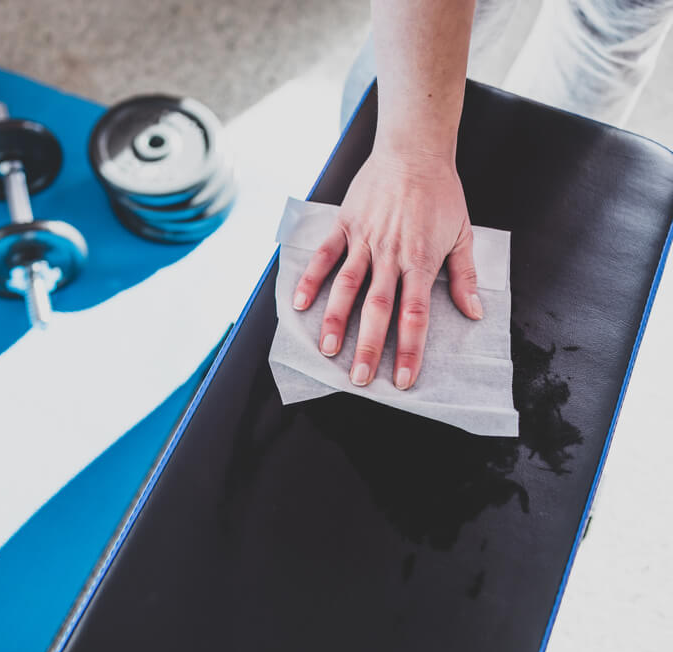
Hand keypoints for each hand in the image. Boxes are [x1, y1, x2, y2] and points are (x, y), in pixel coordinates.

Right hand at [291, 148, 482, 389]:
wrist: (414, 150)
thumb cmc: (440, 192)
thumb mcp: (462, 233)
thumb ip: (464, 276)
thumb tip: (474, 312)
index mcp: (421, 260)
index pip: (415, 315)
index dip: (410, 350)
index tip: (404, 379)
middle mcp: (390, 255)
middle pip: (378, 309)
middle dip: (369, 346)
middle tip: (359, 378)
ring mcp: (364, 240)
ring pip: (347, 287)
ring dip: (336, 320)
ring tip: (327, 350)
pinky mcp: (345, 225)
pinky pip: (324, 257)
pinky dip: (311, 280)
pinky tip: (300, 304)